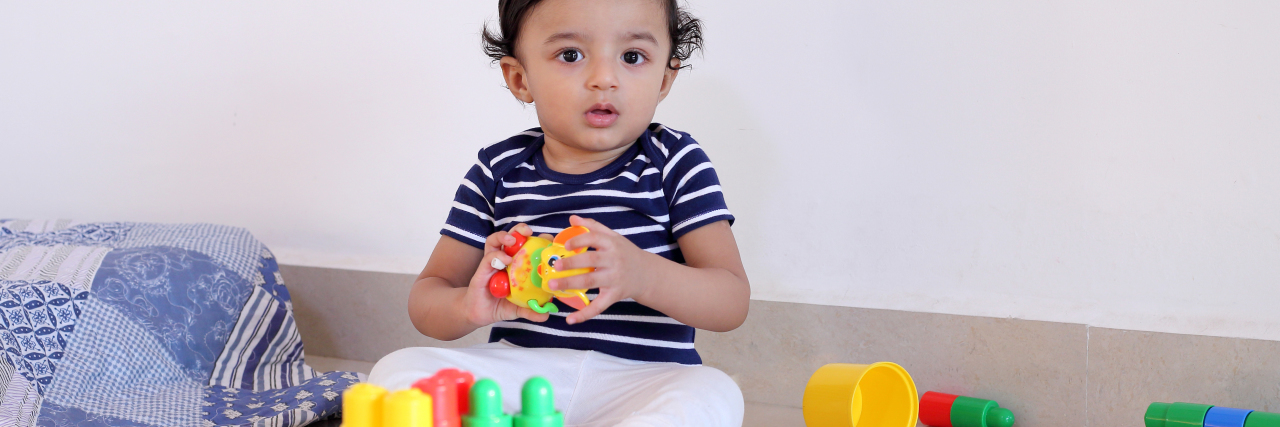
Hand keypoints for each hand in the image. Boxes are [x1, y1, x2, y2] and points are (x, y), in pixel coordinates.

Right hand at [460, 223, 550, 325]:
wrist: (478, 314)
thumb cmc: (499, 305)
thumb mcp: (518, 309)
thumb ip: (530, 310)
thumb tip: (546, 315)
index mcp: (515, 265)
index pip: (526, 246)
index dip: (537, 240)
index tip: (548, 239)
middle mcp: (503, 260)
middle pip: (511, 237)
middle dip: (519, 230)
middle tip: (529, 232)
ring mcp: (491, 263)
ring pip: (495, 241)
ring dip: (504, 236)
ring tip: (513, 240)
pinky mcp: (481, 270)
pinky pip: (488, 258)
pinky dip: (497, 256)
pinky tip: (505, 260)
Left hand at [545, 215, 660, 324]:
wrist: (647, 274)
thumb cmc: (625, 253)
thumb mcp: (613, 237)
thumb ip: (593, 227)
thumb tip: (572, 219)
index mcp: (612, 244)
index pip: (595, 238)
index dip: (579, 240)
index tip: (565, 245)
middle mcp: (614, 260)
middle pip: (591, 260)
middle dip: (572, 263)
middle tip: (555, 265)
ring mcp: (614, 279)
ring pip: (590, 282)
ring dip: (570, 283)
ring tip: (553, 285)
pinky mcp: (614, 295)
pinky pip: (598, 306)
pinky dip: (584, 314)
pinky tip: (570, 319)